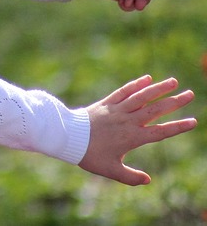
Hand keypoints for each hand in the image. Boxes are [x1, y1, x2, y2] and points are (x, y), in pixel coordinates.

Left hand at [79, 75, 195, 184]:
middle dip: (174, 102)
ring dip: (158, 88)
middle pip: (155, 109)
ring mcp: (117, 110)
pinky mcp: (106, 103)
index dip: (178, 127)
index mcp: (132, 137)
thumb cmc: (88, 155)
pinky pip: (123, 92)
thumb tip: (148, 180)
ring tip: (173, 81)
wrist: (66, 137)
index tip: (193, 121)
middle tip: (190, 94)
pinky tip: (146, 78)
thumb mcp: (111, 170)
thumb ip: (130, 177)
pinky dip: (135, 85)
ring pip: (141, 97)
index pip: (160, 131)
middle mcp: (128, 121)